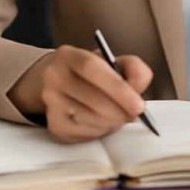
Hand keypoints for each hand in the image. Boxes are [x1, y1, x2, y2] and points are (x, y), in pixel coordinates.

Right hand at [7, 45, 152, 143]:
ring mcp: (51, 102)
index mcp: (68, 56)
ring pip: (90, 119)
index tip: (138, 104)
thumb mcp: (110, 61)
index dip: (117, 88)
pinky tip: (103, 121)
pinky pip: (85, 133)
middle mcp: (54, 77)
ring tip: (118, 114)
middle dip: (120, 110)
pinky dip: (101, 130)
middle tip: (135, 113)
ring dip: (112, 121)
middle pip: (93, 98)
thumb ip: (131, 67)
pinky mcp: (54, 125)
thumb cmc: (89, 74)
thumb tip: (139, 86)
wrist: (55, 83)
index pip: (91, 68)